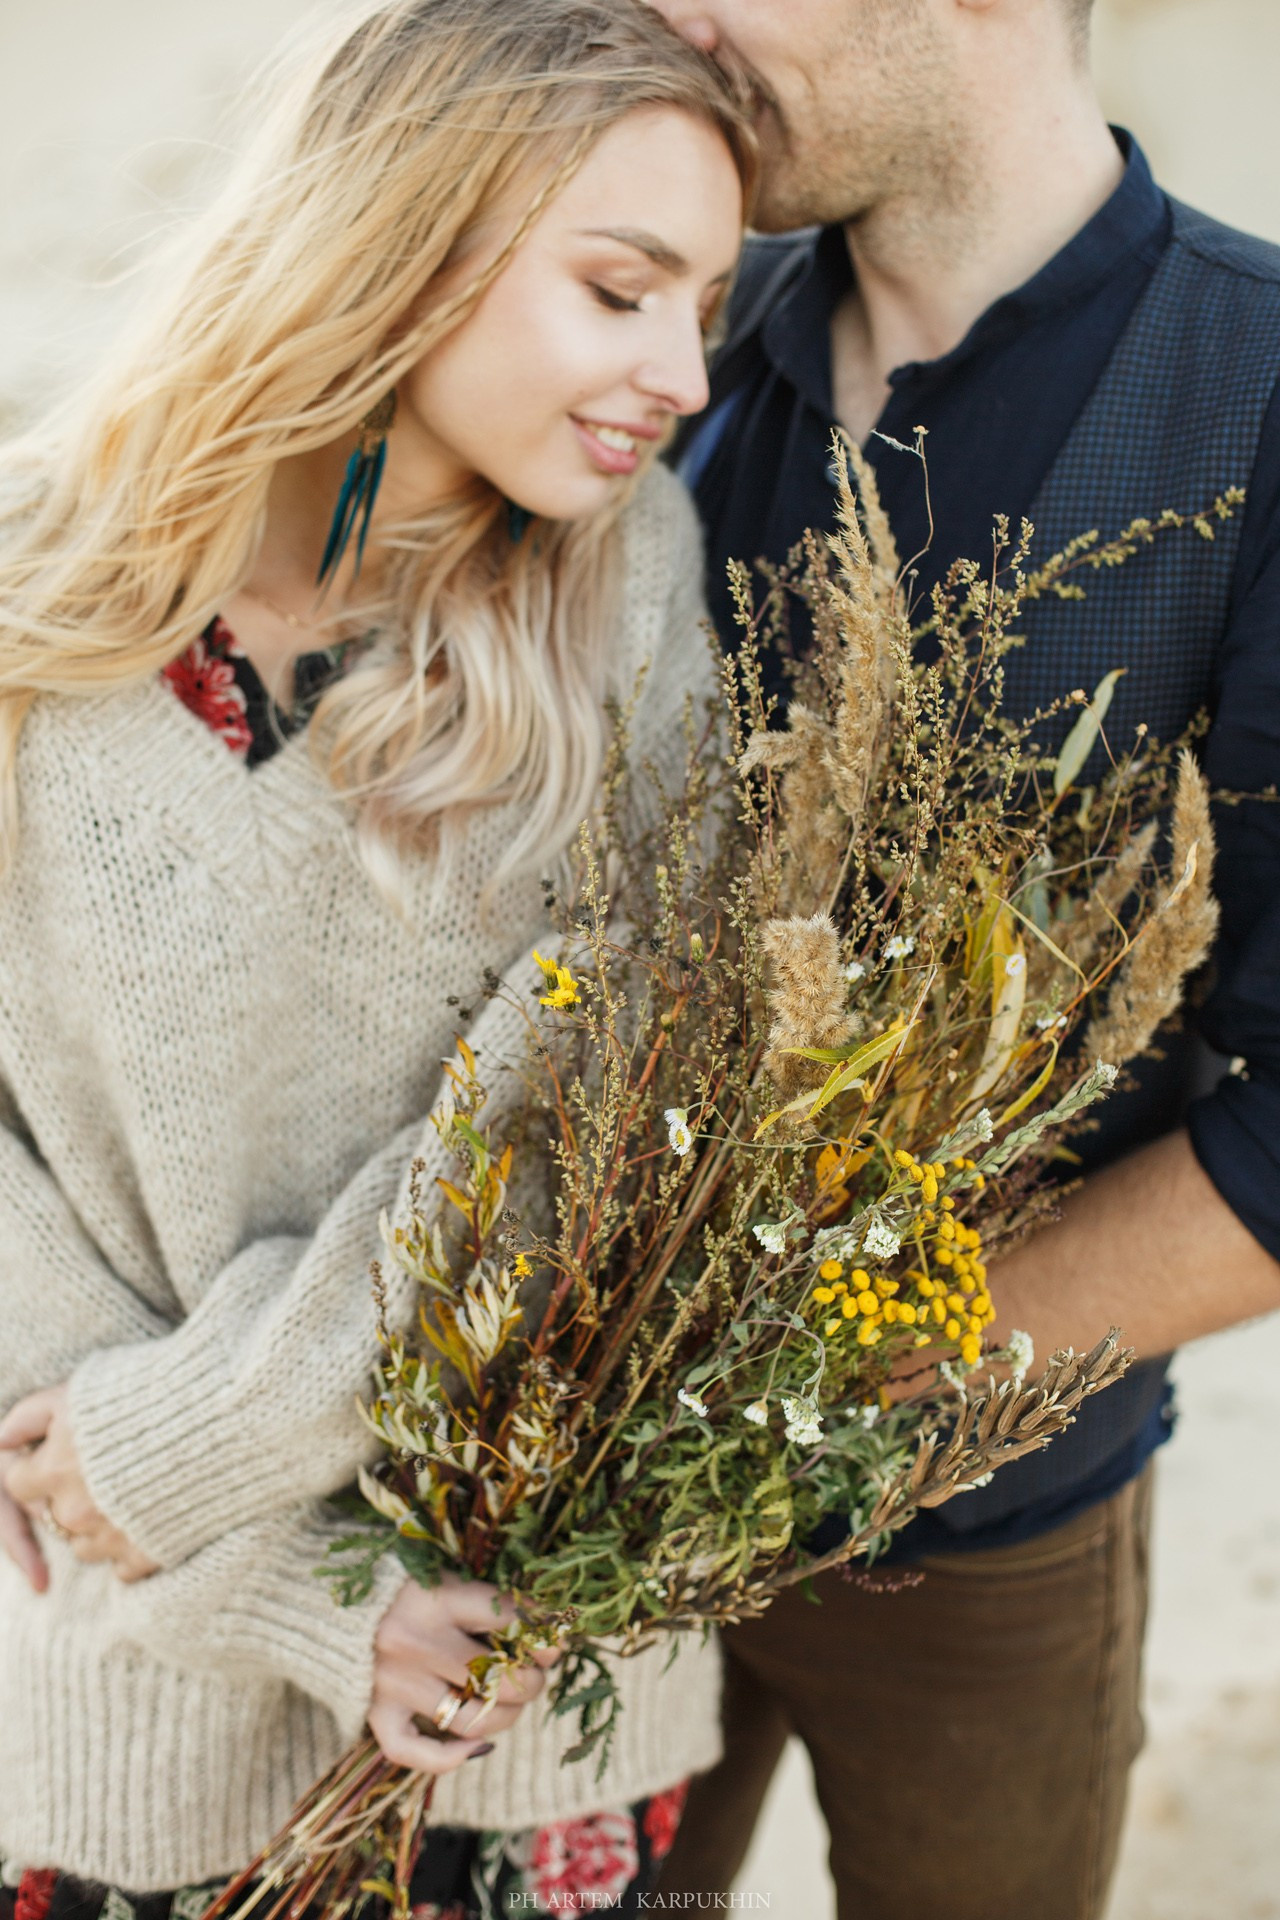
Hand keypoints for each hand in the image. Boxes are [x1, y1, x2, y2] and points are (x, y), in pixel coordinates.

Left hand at [0, 1385, 158, 1582]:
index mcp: (54, 1471)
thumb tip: (0, 1440)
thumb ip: (28, 1416)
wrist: (222, 1417)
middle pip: (53, 1517)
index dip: (39, 1465)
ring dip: (99, 1523)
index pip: (17, 1485)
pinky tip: (155, 1509)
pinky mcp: (149, 1554)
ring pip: (84, 1546)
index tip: (66, 1450)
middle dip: (71, 1494)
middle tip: (106, 1464)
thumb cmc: (148, 1394)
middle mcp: (76, 1512)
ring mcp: (112, 1538)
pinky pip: (123, 1565)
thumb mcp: (78, 1390)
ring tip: (134, 1486)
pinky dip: (134, 1543)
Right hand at [370, 1575, 559, 1775]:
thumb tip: (551, 1630)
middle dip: (530, 1681)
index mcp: (436, 1599)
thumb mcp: (448, 1576)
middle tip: (534, 1675)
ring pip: (469, 1720)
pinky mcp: (374, 1712)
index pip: (508, 1621)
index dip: (542, 1635)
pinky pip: (415, 1752)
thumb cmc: (403, 1584)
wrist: (330, 1599)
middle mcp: (413, 1643)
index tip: (553, 1640)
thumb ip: (489, 1601)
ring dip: (506, 1718)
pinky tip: (477, 1745)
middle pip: (495, 1677)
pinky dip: (451, 1757)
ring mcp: (392, 1683)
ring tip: (513, 1703)